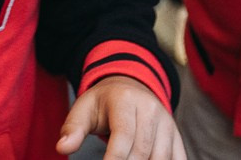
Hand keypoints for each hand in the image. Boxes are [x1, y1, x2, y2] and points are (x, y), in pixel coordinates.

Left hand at [57, 77, 184, 158]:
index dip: (114, 159)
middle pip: (142, 151)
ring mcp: (167, 123)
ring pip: (161, 158)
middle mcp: (151, 109)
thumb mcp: (84, 108)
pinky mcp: (176, 137)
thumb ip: (73, 128)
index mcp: (126, 100)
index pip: (123, 135)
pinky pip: (178, 159)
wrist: (131, 88)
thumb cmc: (103, 103)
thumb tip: (62, 147)